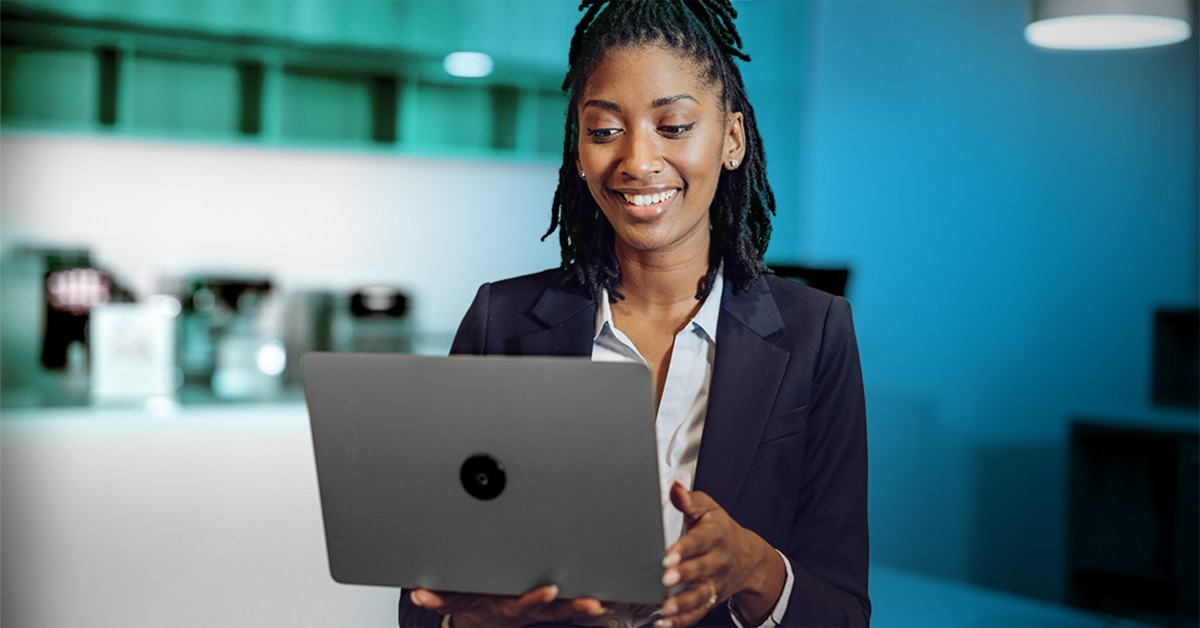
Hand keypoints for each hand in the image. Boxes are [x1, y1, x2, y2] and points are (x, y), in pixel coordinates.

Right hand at [410, 585, 607, 626]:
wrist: (481, 621)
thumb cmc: (472, 605)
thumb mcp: (454, 602)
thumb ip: (438, 598)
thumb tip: (420, 592)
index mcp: (507, 607)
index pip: (525, 604)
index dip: (537, 599)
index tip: (550, 590)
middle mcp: (529, 609)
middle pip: (555, 609)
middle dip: (575, 605)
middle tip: (593, 602)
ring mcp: (542, 607)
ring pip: (569, 606)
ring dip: (588, 603)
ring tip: (610, 599)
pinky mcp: (552, 602)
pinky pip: (574, 600)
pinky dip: (591, 598)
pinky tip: (610, 594)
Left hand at [655, 482, 784, 627]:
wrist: (748, 557)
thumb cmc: (720, 529)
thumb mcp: (708, 508)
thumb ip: (689, 500)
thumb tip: (675, 488)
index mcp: (716, 535)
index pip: (701, 541)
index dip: (685, 548)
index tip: (668, 554)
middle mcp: (718, 561)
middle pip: (702, 569)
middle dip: (684, 575)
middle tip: (665, 578)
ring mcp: (715, 583)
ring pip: (700, 595)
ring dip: (683, 603)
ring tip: (666, 607)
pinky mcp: (710, 600)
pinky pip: (697, 613)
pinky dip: (682, 620)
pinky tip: (665, 622)